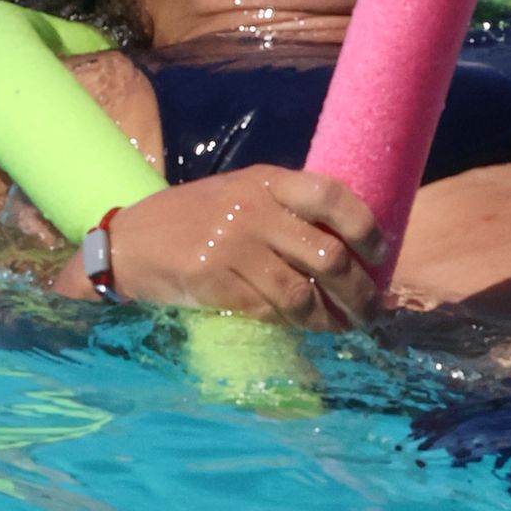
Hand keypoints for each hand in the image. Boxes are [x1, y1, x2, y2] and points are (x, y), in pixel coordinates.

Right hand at [55, 168, 387, 325]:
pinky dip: (294, 325)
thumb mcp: (240, 194)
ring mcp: (233, 248)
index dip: (365, 227)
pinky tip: (306, 329)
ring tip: (345, 327)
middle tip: (372, 308)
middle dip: (359, 290)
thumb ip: (284, 207)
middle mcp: (253, 211)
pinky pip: (269, 312)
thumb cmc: (194, 218)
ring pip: (302, 293)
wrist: (129, 242)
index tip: (381, 253)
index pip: (331, 196)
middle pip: (327, 255)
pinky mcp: (214, 283)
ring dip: (332, 318)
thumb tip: (347, 241)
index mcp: (265, 181)